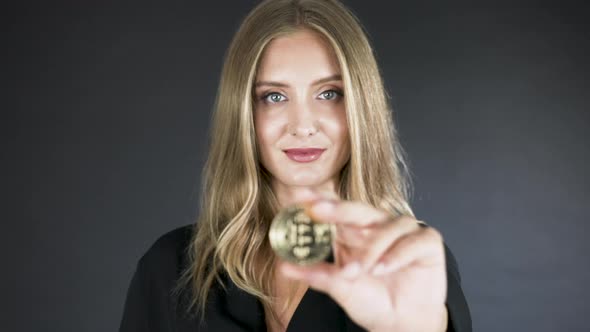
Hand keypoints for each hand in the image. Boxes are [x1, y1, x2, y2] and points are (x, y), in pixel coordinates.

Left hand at [279, 193, 447, 331]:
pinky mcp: (427, 242)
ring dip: (371, 249)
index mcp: (356, 231)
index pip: (337, 211)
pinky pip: (413, 241)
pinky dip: (397, 255)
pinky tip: (384, 269)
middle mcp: (379, 226)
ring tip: (360, 270)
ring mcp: (404, 231)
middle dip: (339, 209)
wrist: (401, 324)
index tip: (301, 198)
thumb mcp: (341, 288)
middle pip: (360, 210)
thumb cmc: (372, 301)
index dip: (320, 202)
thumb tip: (284, 266)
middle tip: (318, 210)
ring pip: (387, 227)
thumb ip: (317, 274)